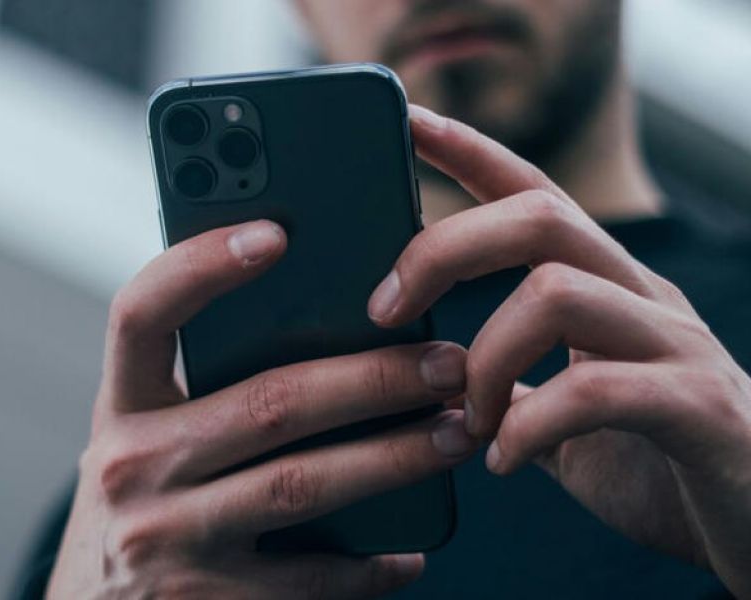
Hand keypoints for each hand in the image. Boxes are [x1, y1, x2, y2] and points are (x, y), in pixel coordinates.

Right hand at [47, 220, 477, 598]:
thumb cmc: (142, 505)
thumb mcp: (145, 438)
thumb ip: (200, 387)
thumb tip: (328, 322)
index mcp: (118, 407)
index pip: (140, 313)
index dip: (200, 266)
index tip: (275, 232)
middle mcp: (129, 467)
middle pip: (266, 402)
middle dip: (372, 377)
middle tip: (446, 363)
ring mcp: (165, 540)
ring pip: (301, 484)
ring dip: (393, 457)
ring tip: (455, 433)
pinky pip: (309, 579)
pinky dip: (369, 565)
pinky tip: (408, 550)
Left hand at [367, 104, 750, 596]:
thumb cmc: (656, 467)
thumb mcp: (561, 415)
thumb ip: (508, 382)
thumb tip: (425, 368)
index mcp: (606, 288)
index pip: (534, 194)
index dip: (470, 153)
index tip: (407, 122)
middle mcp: (643, 298)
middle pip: (539, 216)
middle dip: (443, 250)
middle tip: (384, 310)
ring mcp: (677, 346)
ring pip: (557, 291)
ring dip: (482, 357)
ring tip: (465, 419)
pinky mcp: (700, 408)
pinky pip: (595, 391)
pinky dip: (528, 426)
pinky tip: (503, 461)